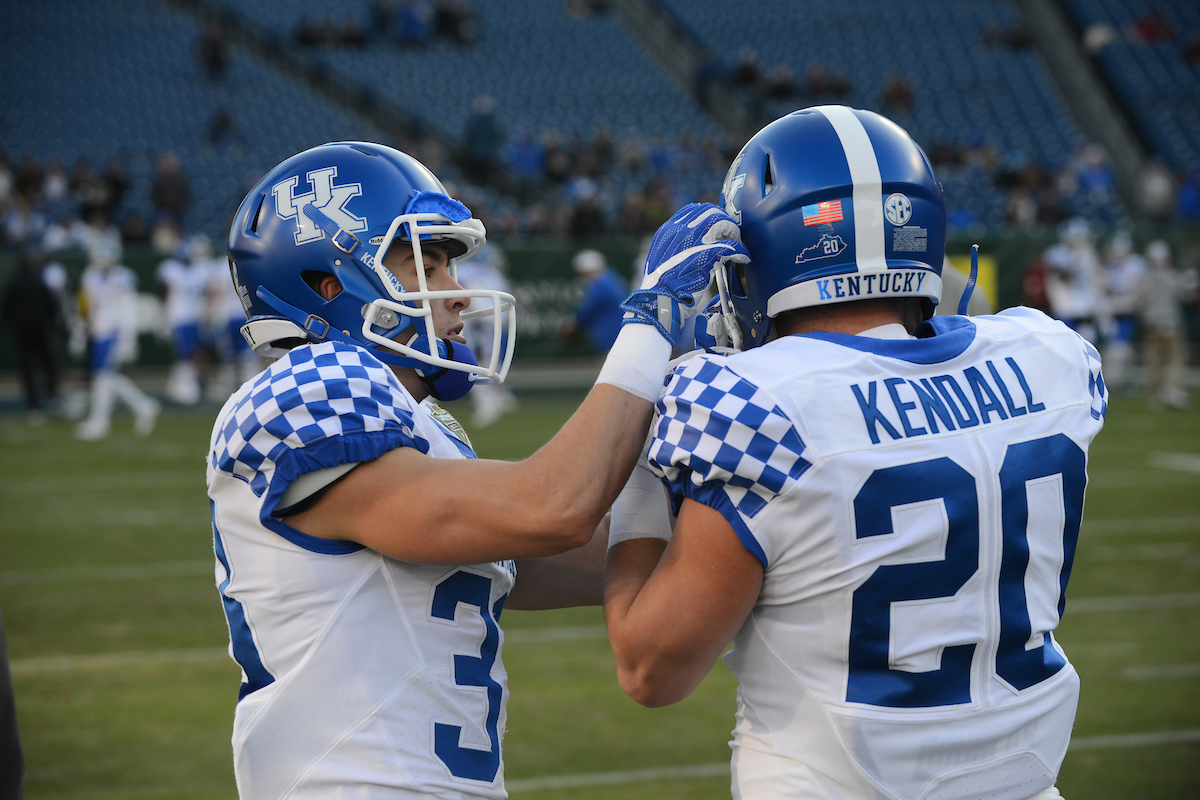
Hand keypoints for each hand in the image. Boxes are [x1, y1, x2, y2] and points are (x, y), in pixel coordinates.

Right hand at [621, 203, 748, 344]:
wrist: (659, 300)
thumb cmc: (661, 286)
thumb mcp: (661, 258)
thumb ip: (673, 246)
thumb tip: (689, 245)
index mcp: (668, 230)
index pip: (692, 210)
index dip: (708, 215)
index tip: (715, 225)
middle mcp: (680, 230)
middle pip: (709, 212)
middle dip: (722, 220)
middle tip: (729, 234)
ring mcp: (694, 240)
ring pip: (721, 223)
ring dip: (732, 231)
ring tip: (736, 243)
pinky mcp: (708, 255)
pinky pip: (731, 247)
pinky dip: (740, 251)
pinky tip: (744, 257)